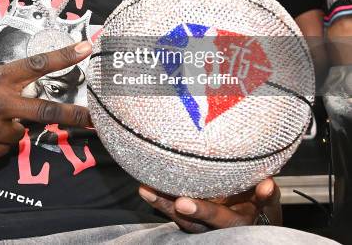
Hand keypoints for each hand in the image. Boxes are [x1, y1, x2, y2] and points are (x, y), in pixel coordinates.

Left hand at [139, 177, 281, 231]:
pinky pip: (173, 209)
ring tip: (143, 188)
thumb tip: (267, 184)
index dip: (201, 211)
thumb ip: (266, 195)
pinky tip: (147, 187)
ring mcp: (200, 223)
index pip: (218, 219)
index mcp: (236, 223)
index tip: (182, 203)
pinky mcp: (189, 216)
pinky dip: (161, 199)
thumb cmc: (260, 206)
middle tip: (149, 192)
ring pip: (178, 217)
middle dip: (168, 208)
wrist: (254, 220)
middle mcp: (214, 226)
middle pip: (188, 221)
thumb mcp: (268, 203)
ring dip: (159, 203)